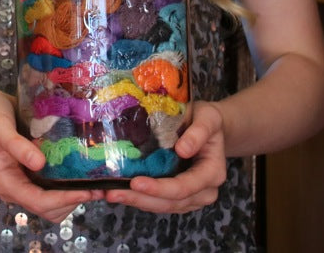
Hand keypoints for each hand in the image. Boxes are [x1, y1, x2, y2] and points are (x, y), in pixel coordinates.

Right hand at [0, 87, 98, 222]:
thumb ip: (16, 145)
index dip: (64, 200)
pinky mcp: (31, 172)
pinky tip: (82, 172)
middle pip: (48, 209)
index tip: (88, 191)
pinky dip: (68, 186)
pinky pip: (53, 188)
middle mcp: (15, 187)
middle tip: (98, 186)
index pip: (38, 202)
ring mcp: (23, 180)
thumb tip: (40, 164)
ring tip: (95, 181)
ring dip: (73, 197)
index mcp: (5, 182)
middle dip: (73, 202)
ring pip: (53, 203)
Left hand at [104, 101, 227, 212]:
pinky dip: (139, 199)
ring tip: (110, 194)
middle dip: (141, 199)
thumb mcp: (208, 118)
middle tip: (112, 193)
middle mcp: (204, 191)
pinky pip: (158, 202)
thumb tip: (183, 150)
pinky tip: (120, 192)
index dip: (160, 188)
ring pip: (162, 206)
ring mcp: (191, 196)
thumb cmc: (207, 120)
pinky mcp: (178, 196)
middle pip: (171, 202)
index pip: (185, 186)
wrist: (209, 128)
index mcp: (213, 172)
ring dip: (136, 202)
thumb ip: (198, 132)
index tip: (136, 182)